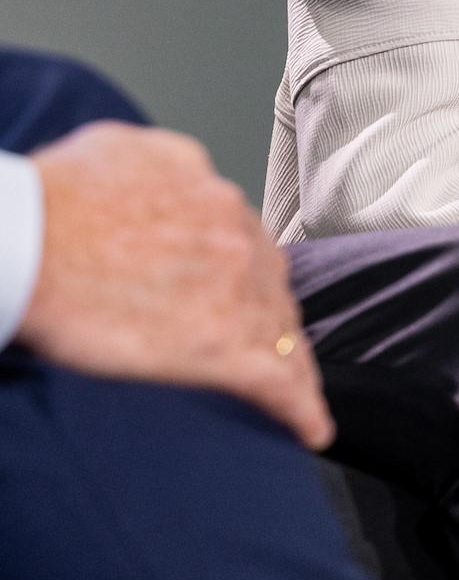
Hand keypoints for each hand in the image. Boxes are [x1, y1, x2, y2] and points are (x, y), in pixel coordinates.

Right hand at [18, 123, 333, 449]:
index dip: (247, 271)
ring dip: (291, 359)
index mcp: (209, 192)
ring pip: (283, 330)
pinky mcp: (222, 345)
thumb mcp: (121, 151)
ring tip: (297, 390)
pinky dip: (301, 407)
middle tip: (268, 344)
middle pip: (271, 283)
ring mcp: (236, 288)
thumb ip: (161, 167)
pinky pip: (280, 381)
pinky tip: (310, 428)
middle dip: (271, 313)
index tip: (242, 290)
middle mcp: (234, 233)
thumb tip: (163, 180)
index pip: (246, 239)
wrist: (28, 240)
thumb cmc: (54, 200)